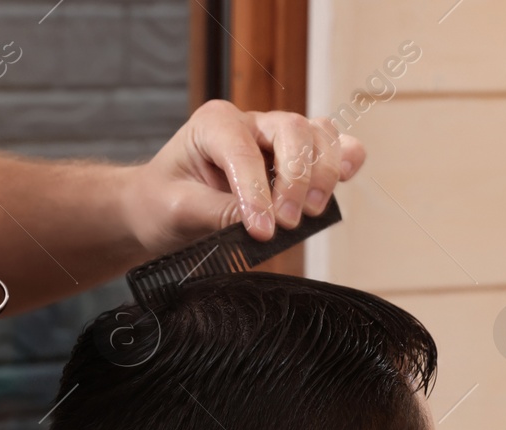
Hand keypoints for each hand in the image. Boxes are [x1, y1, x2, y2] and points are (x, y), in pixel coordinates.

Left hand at [122, 100, 366, 255]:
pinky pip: (333, 147)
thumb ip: (218, 213)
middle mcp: (251, 123)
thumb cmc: (164, 202)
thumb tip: (263, 223)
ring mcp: (277, 138)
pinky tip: (345, 180)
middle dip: (296, 178)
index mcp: (213, 123)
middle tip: (287, 222)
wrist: (161, 208)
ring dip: (322, 173)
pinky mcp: (296, 159)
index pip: (244, 149)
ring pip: (318, 135)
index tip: (262, 230)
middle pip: (292, 130)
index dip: (257, 191)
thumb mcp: (177, 210)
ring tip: (309, 213)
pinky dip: (345, 160)